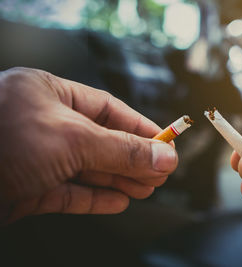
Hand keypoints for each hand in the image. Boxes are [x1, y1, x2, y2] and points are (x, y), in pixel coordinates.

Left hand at [0, 67, 177, 223]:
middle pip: (101, 141)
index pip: (107, 109)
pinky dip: (95, 198)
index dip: (139, 127)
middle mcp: (41, 124)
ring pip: (87, 169)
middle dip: (132, 158)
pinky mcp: (26, 188)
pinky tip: (118, 202)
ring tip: (146, 189)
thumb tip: (163, 157)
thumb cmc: (0, 142)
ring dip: (118, 181)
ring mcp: (34, 158)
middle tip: (160, 172)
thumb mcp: (73, 140)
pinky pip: (69, 192)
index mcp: (47, 95)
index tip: (164, 142)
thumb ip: (122, 150)